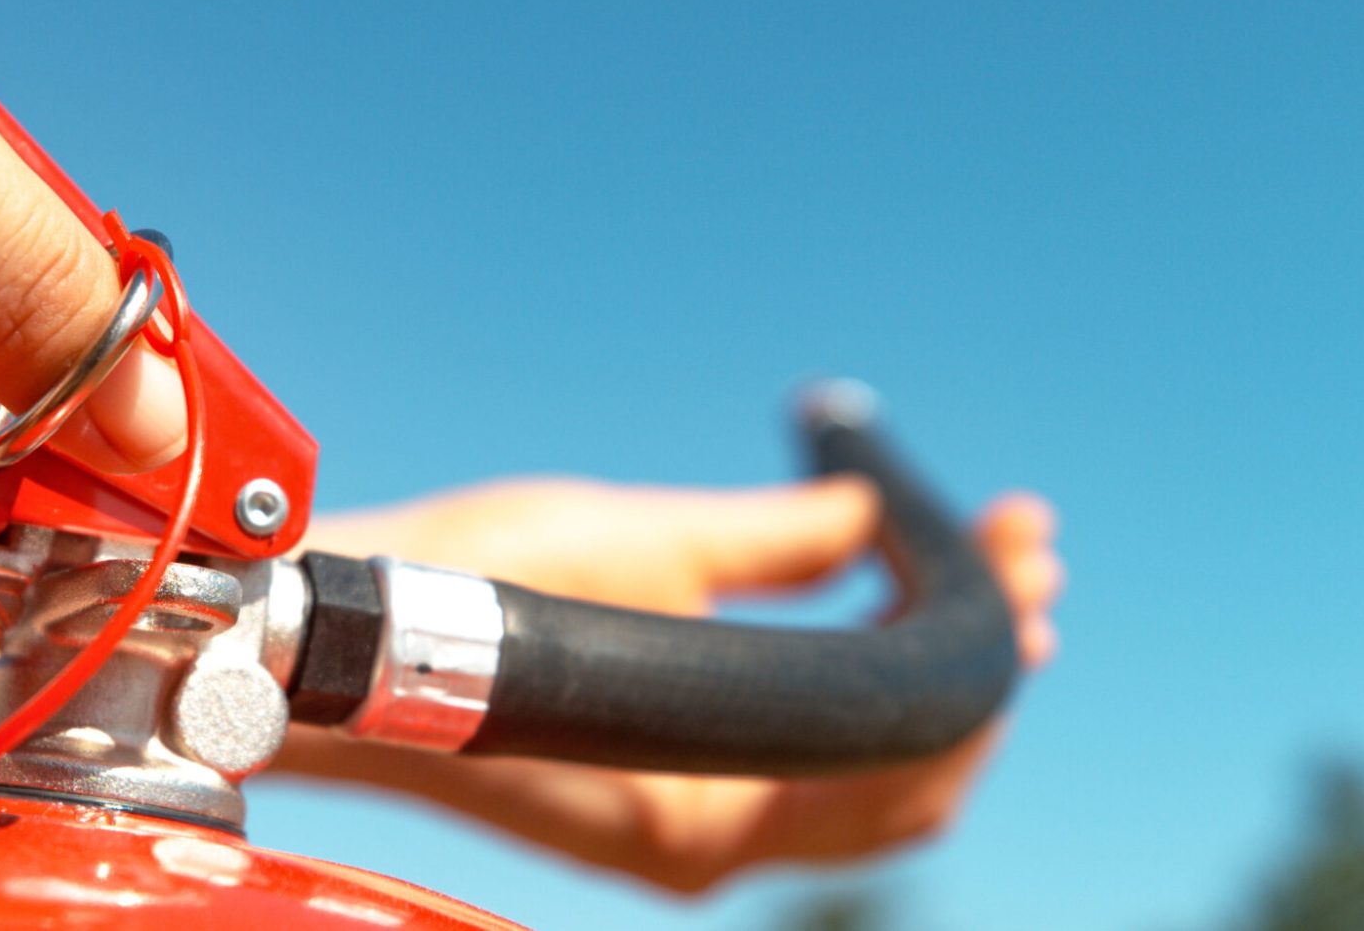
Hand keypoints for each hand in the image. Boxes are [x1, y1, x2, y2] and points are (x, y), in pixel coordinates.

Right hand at [276, 476, 1062, 890]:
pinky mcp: (659, 811)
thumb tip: (874, 512)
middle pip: (912, 784)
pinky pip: (806, 783)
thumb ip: (777, 539)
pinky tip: (876, 620)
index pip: (913, 749)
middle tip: (1027, 550)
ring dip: (930, 689)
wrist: (336, 646)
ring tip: (983, 579)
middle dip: (981, 662)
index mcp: (710, 812)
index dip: (983, 640)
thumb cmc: (460, 591)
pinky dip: (860, 710)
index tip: (1021, 542)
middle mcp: (707, 852)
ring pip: (867, 794)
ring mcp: (685, 841)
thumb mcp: (637, 545)